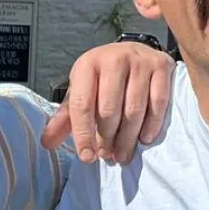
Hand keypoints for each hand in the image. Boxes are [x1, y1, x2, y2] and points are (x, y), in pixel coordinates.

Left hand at [41, 41, 173, 163]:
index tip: (87, 157)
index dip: (84, 134)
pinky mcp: (161, 66)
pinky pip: (158, 103)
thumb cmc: (103, 78)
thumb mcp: (81, 92)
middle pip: (109, 110)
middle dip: (107, 138)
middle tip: (108, 156)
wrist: (132, 52)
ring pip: (134, 110)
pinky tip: (144, 139)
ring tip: (123, 154)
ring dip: (128, 138)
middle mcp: (113, 59)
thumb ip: (65, 118)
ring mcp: (140, 61)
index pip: (82, 105)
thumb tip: (47, 143)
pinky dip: (151, 125)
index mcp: (88, 65)